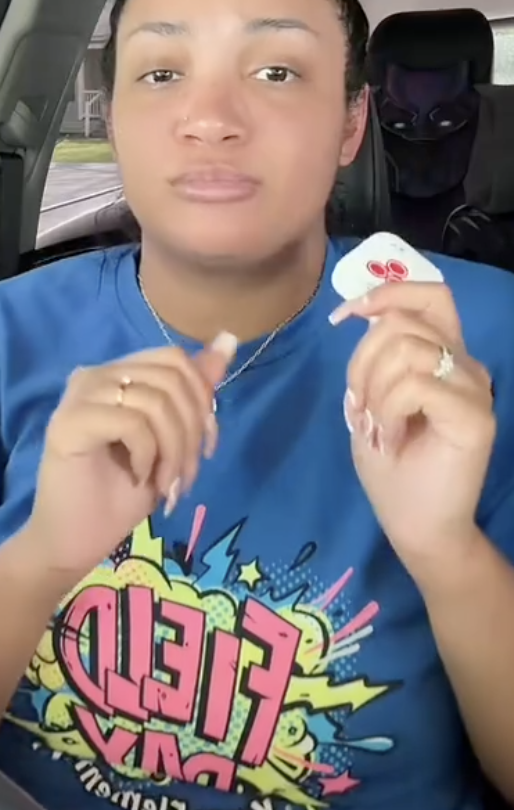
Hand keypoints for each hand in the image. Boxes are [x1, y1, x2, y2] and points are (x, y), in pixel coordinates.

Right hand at [22, 334, 236, 585]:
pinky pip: (132, 423)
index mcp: (118, 373)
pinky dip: (148, 456)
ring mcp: (79, 396)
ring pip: (155, 402)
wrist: (73, 542)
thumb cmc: (119, 494)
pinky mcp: (68, 423)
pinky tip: (139, 478)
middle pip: (171, 379)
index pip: (175, 359)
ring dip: (173, 453)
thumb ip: (194, 392)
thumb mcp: (171, 440)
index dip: (202, 400)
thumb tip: (229, 338)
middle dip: (191, 433)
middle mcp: (95, 374)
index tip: (206, 448)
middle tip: (183, 479)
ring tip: (165, 486)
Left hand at [331, 282, 495, 579]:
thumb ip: (378, 354)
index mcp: (445, 354)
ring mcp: (475, 388)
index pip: (428, 295)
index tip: (344, 316)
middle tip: (358, 406)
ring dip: (372, 389)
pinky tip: (390, 439)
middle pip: (402, 322)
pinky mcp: (476, 416)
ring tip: (376, 426)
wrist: (417, 525)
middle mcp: (465, 364)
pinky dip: (387, 410)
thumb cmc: (392, 465)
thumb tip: (363, 312)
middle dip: (361, 360)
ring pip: (405, 350)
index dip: (385, 294)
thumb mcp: (372, 397)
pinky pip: (414, 385)